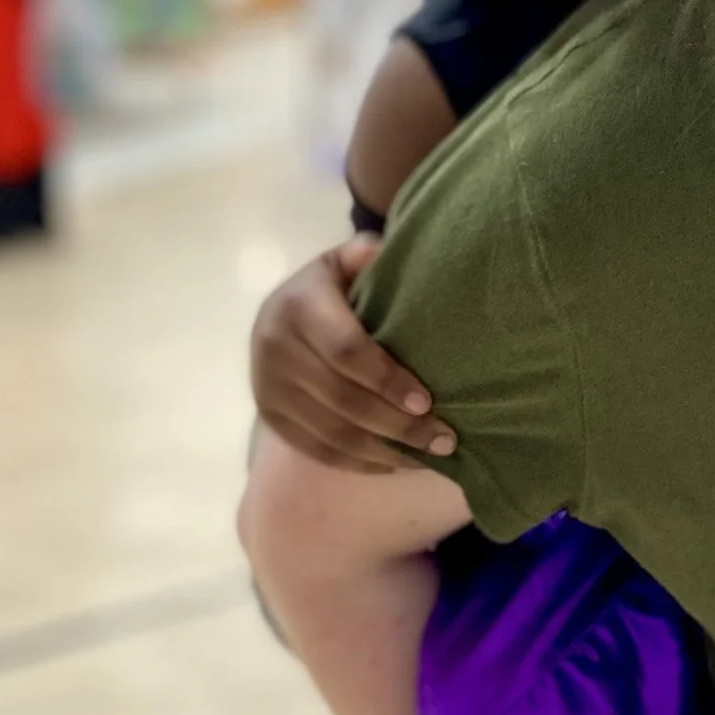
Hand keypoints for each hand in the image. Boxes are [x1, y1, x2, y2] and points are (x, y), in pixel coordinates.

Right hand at [249, 236, 457, 473]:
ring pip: (332, 433)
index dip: (388, 380)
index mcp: (298, 307)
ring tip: (428, 457)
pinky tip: (394, 463)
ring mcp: (269, 389)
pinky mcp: (270, 418)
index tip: (428, 401)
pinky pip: (317, 450)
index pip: (347, 352)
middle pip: (344, 400)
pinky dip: (359, 463)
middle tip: (445, 440)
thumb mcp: (343, 263)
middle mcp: (276, 350)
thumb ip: (364, 255)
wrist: (273, 316)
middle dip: (399, 426)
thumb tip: (384, 251)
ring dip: (385, 451)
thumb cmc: (327, 290)